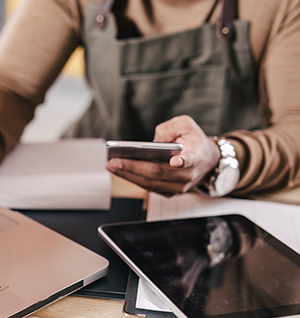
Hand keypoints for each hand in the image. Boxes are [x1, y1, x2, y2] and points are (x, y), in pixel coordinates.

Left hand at [105, 115, 220, 195]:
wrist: (207, 161)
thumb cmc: (193, 141)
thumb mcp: (185, 124)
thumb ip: (169, 128)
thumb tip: (153, 142)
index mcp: (195, 155)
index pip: (190, 159)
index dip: (183, 161)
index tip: (176, 161)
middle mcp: (187, 174)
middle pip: (158, 173)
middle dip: (132, 167)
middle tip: (113, 162)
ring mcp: (178, 187)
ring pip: (150, 183)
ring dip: (128, 175)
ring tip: (110, 165)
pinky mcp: (169, 192)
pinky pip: (148, 187)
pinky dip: (132, 178)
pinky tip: (118, 170)